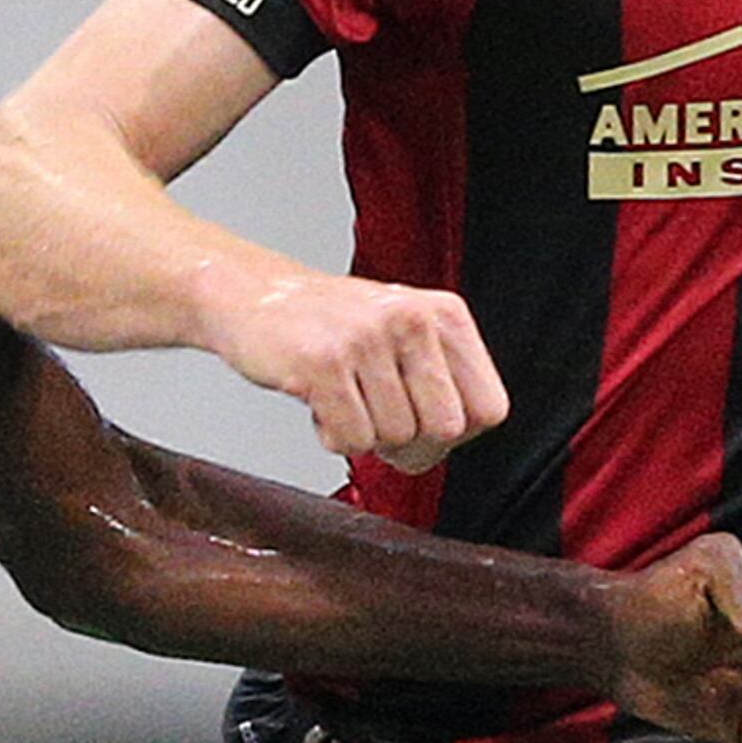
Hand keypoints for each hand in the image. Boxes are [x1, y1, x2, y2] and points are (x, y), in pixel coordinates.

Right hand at [208, 259, 510, 463]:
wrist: (253, 296)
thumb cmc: (332, 327)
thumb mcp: (405, 337)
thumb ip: (441, 383)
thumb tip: (446, 446)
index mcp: (444, 315)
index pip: (489, 409)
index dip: (455, 433)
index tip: (421, 422)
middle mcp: (412, 319)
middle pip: (444, 431)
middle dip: (410, 444)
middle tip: (376, 418)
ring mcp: (367, 339)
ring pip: (394, 439)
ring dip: (363, 435)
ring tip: (342, 397)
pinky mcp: (322, 363)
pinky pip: (350, 439)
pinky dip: (333, 436)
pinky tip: (320, 403)